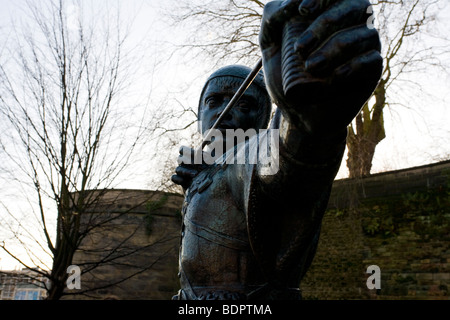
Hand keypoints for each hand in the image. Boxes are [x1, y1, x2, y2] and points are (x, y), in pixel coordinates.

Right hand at [171, 146, 207, 189]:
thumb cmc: (211, 171)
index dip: (187, 151)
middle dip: (188, 161)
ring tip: (195, 174)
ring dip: (186, 171)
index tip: (197, 155)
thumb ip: (208, 155)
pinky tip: (184, 181)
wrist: (211, 184)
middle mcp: (184, 163)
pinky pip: (174, 178)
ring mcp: (182, 173)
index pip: (182, 149)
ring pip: (178, 169)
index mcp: (190, 156)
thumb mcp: (211, 162)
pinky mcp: (181, 181)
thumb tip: (207, 146)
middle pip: (179, 159)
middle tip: (197, 164)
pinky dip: (178, 179)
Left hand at [259, 0, 381, 136]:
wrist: (299, 111)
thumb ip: (272, 17)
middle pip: (353, 6)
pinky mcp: (373, 68)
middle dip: (325, 24)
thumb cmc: (286, 74)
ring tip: (310, 67)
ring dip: (334, 50)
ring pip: (362, 35)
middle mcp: (355, 21)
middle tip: (300, 48)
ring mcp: (367, 44)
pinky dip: (350, 67)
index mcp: (333, 8)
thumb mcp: (270, 45)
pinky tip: (334, 77)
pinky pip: (370, 60)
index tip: (303, 11)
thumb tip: (292, 4)